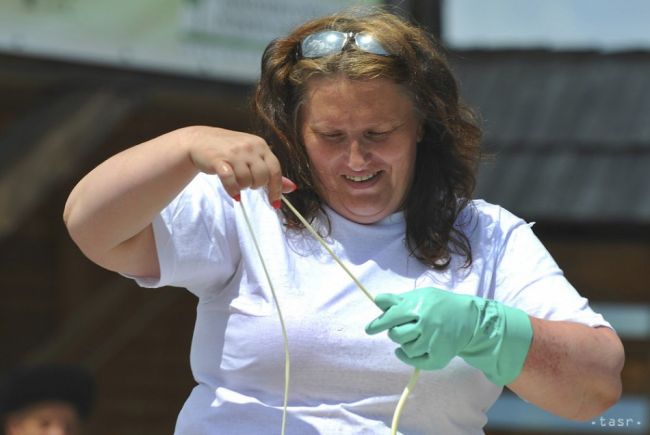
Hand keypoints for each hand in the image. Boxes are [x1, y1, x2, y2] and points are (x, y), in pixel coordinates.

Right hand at [184, 126, 295, 205]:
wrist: (200, 140)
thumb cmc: (229, 150)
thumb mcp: (253, 156)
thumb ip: (271, 171)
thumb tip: (292, 188)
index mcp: (261, 145)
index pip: (275, 170)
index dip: (276, 189)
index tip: (274, 204)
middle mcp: (250, 147)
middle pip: (262, 177)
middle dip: (256, 186)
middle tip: (247, 183)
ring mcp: (234, 153)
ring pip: (246, 180)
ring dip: (242, 187)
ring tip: (236, 181)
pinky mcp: (218, 160)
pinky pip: (230, 180)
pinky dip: (232, 190)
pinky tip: (233, 193)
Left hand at [365, 287, 532, 384]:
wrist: (470, 318)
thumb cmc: (440, 305)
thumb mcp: (421, 296)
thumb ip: (398, 299)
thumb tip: (377, 299)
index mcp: (419, 306)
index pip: (392, 317)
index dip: (378, 323)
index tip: (369, 329)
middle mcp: (426, 323)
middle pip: (396, 334)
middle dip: (394, 332)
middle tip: (400, 329)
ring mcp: (433, 341)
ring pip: (405, 348)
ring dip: (404, 343)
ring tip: (413, 335)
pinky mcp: (439, 355)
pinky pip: (415, 360)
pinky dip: (407, 357)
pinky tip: (404, 351)